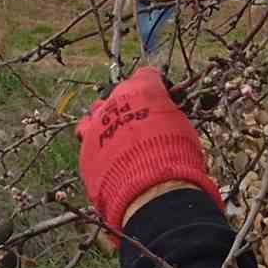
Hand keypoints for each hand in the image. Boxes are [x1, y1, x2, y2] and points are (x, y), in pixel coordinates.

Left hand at [76, 68, 221, 232]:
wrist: (152, 192)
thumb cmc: (175, 156)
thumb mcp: (182, 126)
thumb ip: (167, 114)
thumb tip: (166, 117)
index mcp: (141, 89)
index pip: (147, 75)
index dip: (156, 86)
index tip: (162, 97)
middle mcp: (113, 101)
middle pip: (119, 94)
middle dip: (130, 104)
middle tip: (143, 122)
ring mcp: (95, 126)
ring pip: (96, 115)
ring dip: (107, 121)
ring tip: (121, 138)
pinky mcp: (85, 151)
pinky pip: (90, 143)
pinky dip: (100, 147)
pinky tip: (112, 160)